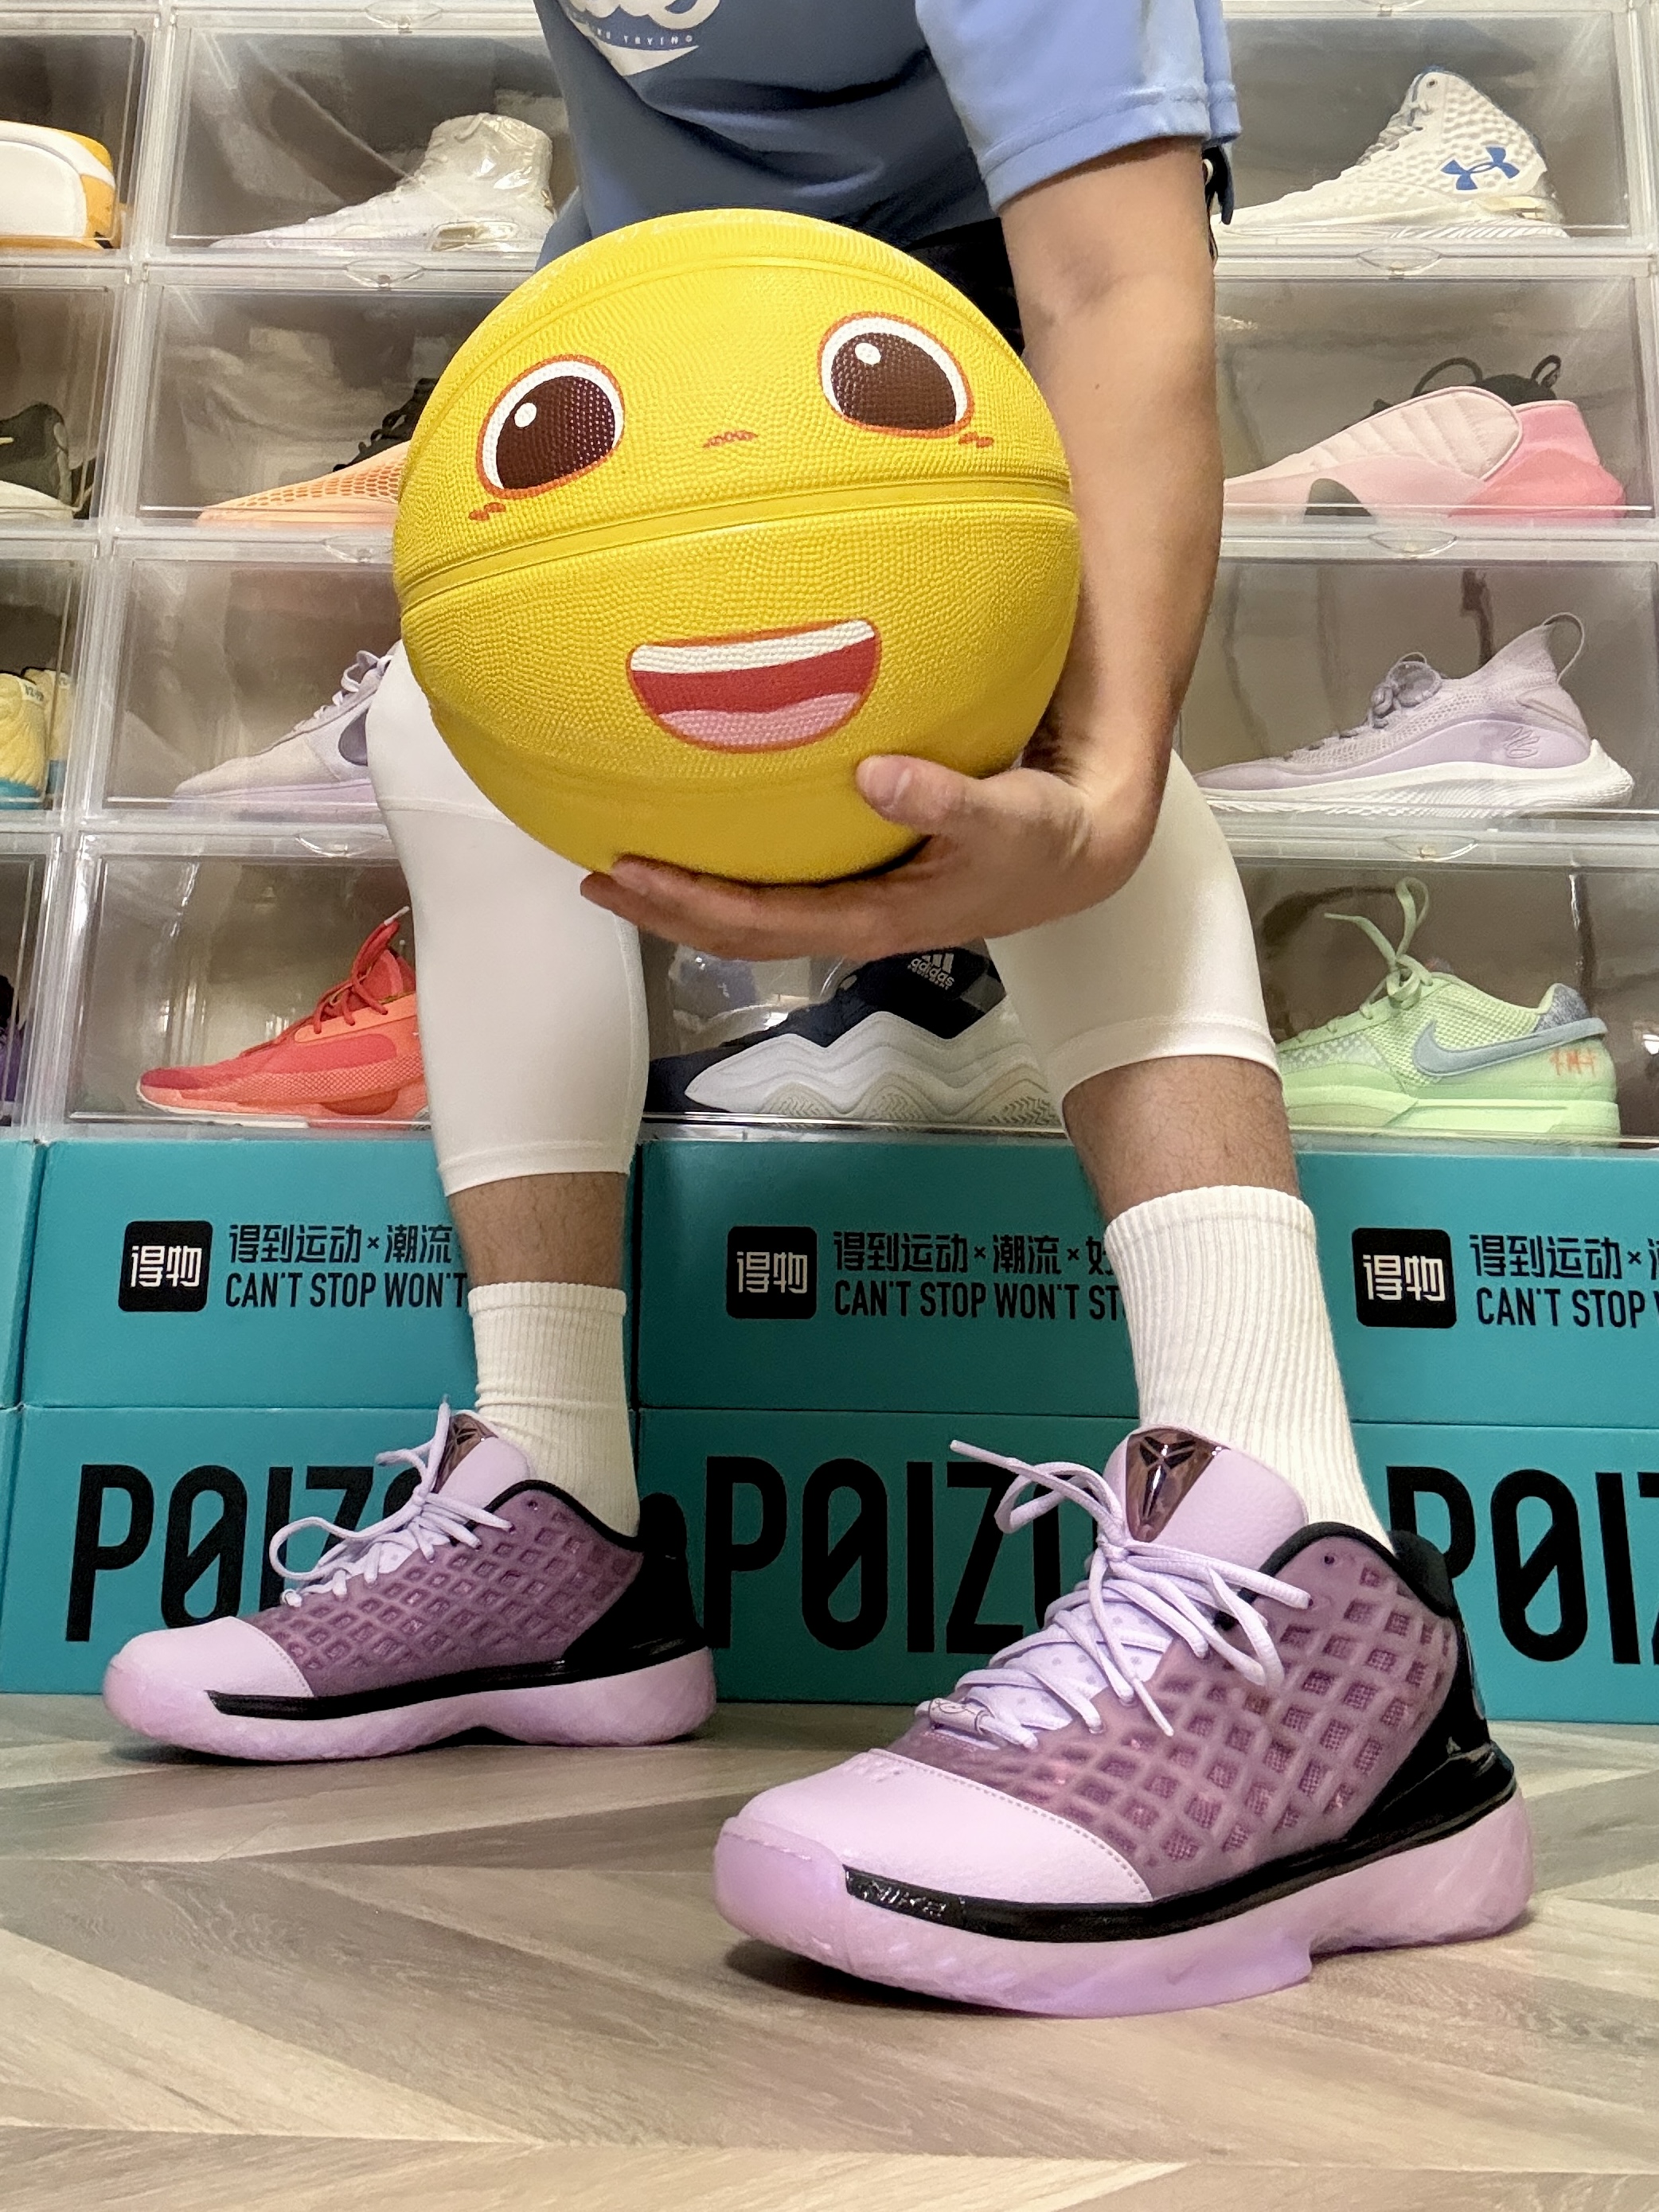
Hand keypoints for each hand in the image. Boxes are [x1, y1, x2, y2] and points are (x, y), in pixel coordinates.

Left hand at [579, 737, 1165, 960]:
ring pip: (752, 913)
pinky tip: (700, 835)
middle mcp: (852, 920)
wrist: (1079, 853)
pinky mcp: (862, 881)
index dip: (691, 903)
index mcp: (875, 918)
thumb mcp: (1008, 816)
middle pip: (737, 931)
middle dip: (664, 910)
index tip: (629, 873)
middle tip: (592, 878)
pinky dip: (727, 869)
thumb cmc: (1043, 836)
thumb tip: (875, 774)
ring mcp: (854, 904)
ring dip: (685, 897)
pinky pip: (777, 883)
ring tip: (620, 868)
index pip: (761, 922)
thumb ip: (946, 799)